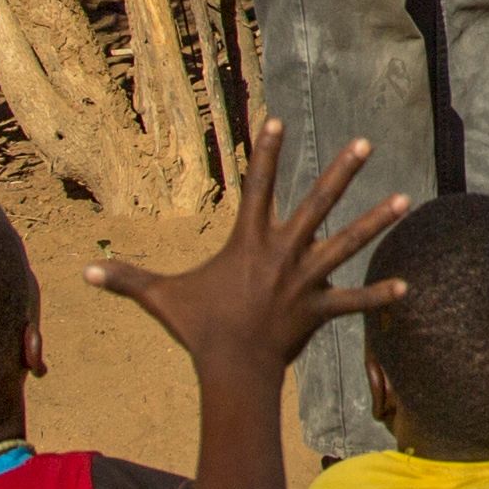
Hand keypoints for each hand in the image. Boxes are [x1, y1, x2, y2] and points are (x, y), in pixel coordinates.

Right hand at [99, 119, 410, 389]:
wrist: (231, 369)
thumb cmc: (198, 329)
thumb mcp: (160, 297)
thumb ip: (126, 280)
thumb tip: (82, 273)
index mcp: (248, 241)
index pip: (258, 185)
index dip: (266, 151)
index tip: (278, 120)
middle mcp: (282, 252)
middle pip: (318, 202)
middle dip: (342, 171)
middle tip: (366, 143)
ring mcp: (305, 279)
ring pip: (346, 243)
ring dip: (376, 221)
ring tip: (405, 199)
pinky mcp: (319, 308)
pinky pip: (353, 301)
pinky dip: (378, 295)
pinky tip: (406, 286)